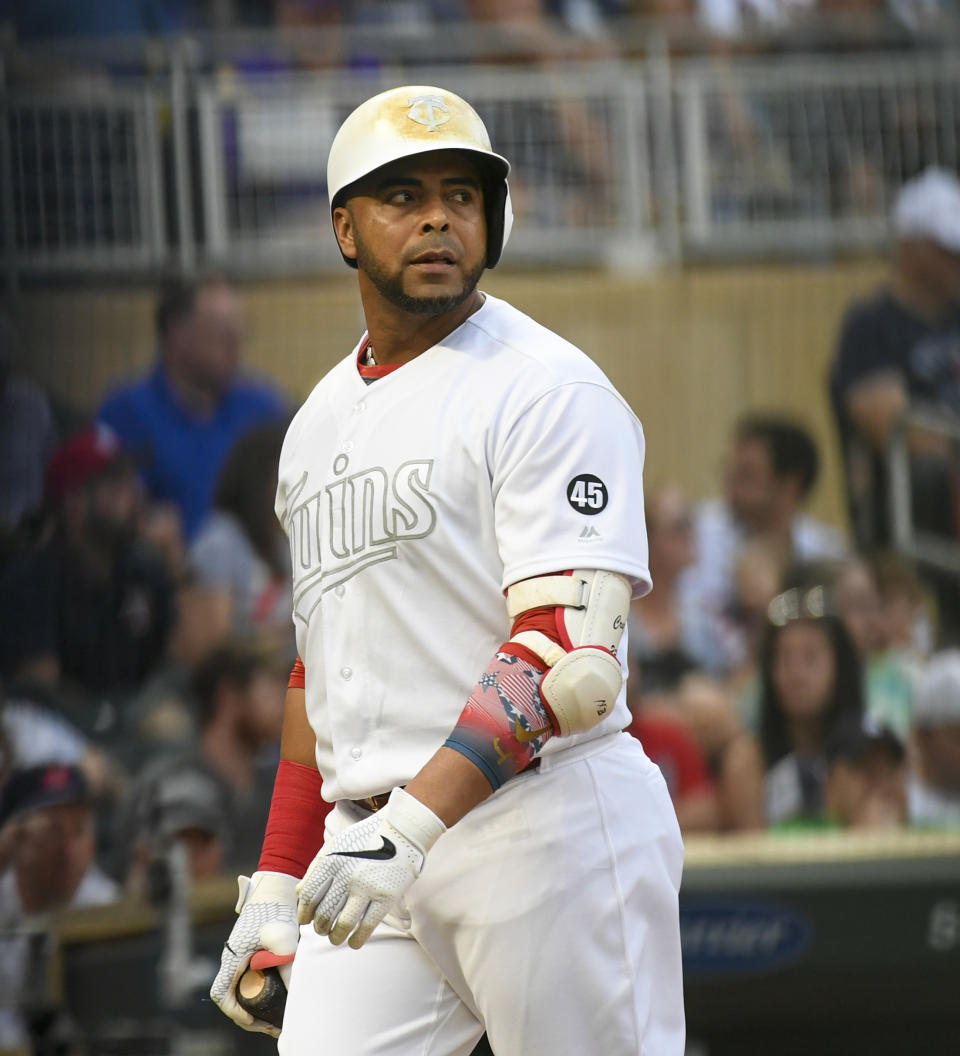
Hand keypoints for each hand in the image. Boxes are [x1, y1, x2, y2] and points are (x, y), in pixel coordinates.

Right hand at [209, 871, 299, 1036]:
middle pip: (233, 996)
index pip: (222, 994)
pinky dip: (262, 991)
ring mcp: (242, 955)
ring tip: (278, 1017)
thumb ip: (288, 967)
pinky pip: (252, 978)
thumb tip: (296, 996)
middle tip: (273, 1025)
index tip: (255, 1020)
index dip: (235, 1012)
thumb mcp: (284, 940)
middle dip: (250, 1014)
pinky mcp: (253, 952)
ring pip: (242, 988)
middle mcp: (233, 958)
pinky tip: (280, 997)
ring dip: (257, 1004)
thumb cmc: (276, 910)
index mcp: (232, 957)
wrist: (278, 886)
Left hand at [296, 788, 444, 949]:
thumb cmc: (366, 838)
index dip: (304, 913)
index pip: (308, 896)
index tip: (306, 920)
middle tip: (323, 929)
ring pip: (342, 925)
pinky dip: (356, 940)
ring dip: (335, 937)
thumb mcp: (337, 844)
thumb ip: (316, 867)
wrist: (403, 830)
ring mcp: (367, 887)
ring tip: (336, 937)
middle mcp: (346, 875)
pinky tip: (354, 941)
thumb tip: (299, 894)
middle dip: (320, 927)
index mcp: (331, 861)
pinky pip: (366, 927)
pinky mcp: (386, 896)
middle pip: (323, 914)